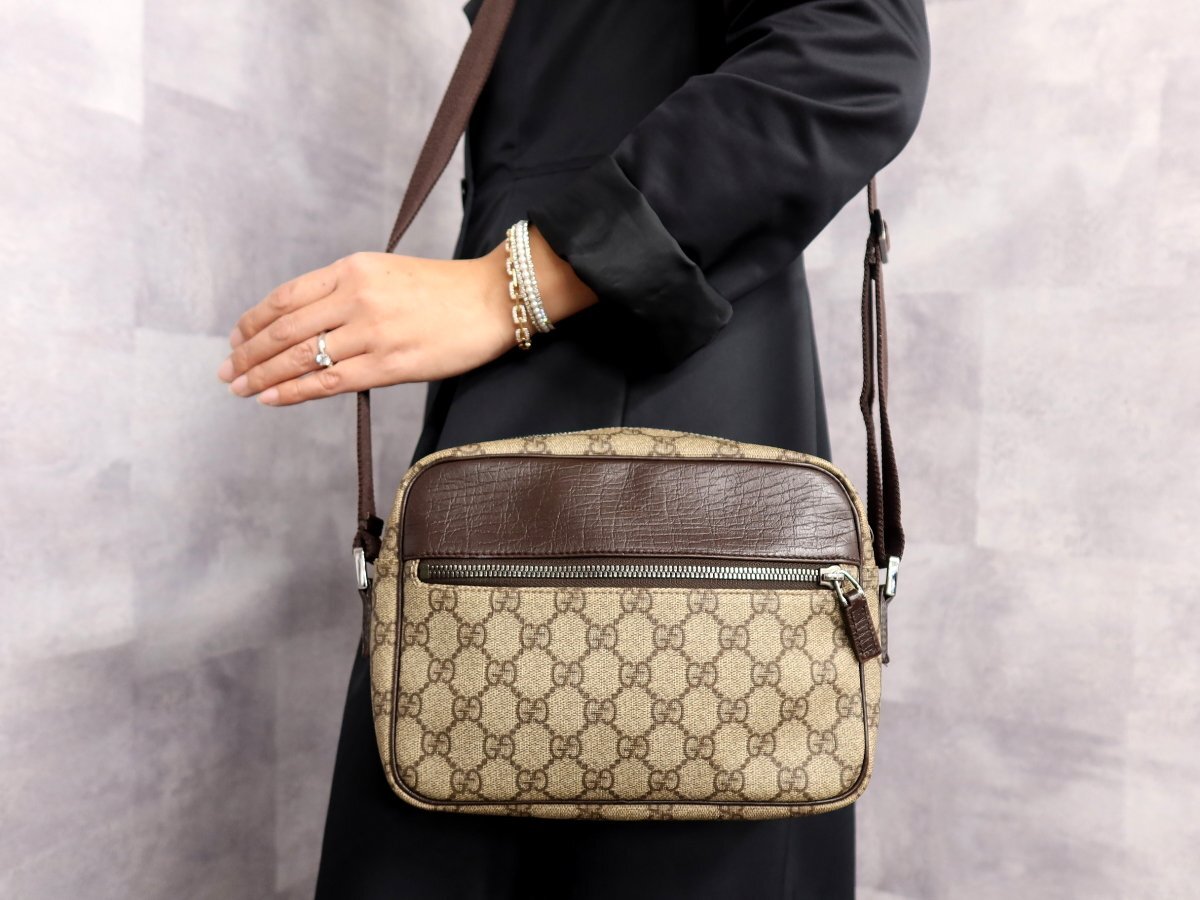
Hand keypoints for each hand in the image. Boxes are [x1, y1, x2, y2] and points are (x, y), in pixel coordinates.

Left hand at [217, 228, 597, 405]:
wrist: (492, 300)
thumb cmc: (444, 291)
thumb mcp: (386, 273)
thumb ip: (347, 292)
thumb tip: (309, 325)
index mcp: (352, 269)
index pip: (286, 297)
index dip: (254, 322)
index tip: (237, 340)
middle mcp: (355, 296)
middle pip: (284, 329)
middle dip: (249, 353)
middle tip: (227, 371)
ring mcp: (370, 331)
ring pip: (300, 357)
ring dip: (263, 376)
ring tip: (240, 389)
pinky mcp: (388, 363)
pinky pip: (329, 381)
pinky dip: (294, 391)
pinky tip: (273, 398)